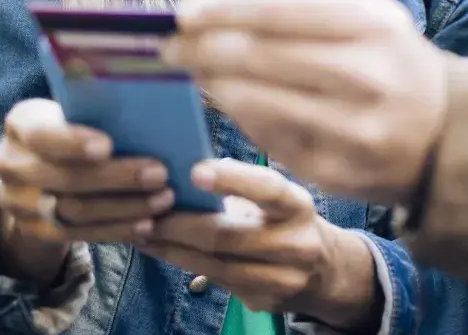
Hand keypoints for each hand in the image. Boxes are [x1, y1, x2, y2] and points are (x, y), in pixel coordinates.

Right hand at [0, 99, 174, 286]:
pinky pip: (76, 234)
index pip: (41, 135)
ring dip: (124, 207)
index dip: (73, 143)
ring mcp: (18, 202)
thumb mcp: (77, 111)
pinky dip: (114, 229)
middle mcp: (10, 163)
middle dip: (116, 178)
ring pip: (73, 210)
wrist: (39, 170)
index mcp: (20, 123)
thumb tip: (153, 116)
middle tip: (160, 175)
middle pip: (64, 177)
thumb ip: (100, 112)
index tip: (109, 146)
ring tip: (162, 200)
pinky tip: (146, 224)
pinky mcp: (34, 230)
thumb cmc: (74, 126)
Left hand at [139, 158, 380, 327]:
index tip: (194, 172)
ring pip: (215, 264)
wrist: (324, 271)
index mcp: (297, 206)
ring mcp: (282, 278)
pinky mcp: (265, 301)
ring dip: (172, 249)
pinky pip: (217, 281)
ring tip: (143, 232)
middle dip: (180, 224)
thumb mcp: (277, 198)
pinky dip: (184, 264)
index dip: (232, 180)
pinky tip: (163, 251)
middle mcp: (296, 243)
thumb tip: (188, 165)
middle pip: (227, 236)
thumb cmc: (286, 221)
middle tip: (147, 211)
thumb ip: (242, 185)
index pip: (267, 190)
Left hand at [165, 0, 448, 203]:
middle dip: (205, 49)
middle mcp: (367, 75)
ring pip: (260, 103)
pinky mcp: (338, 171)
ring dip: (216, 86)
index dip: (222, 11)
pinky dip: (242, 118)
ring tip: (194, 73)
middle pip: (262, 57)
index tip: (182, 12)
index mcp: (372, 24)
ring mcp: (354, 128)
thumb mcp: (363, 16)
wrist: (447, 134)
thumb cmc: (388, 61)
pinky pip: (271, 141)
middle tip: (169, 47)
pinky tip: (228, 103)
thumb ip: (296, 0)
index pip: (278, 10)